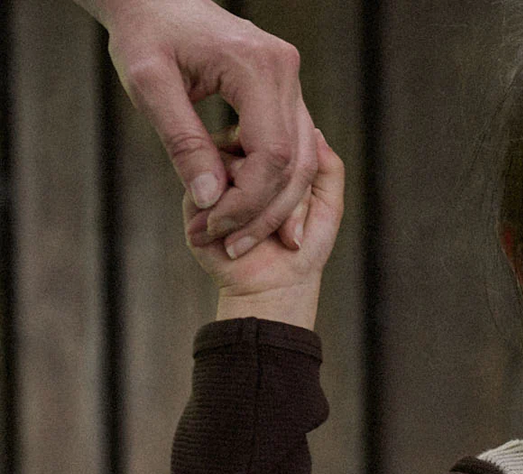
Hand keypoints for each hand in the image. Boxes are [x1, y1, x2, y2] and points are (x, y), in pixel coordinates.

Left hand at [85, 0, 316, 257]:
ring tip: (238, 236)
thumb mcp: (149, 85)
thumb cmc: (145, 34)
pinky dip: (276, 186)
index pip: (272, 154)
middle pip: (294, 164)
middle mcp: (286, 72)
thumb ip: (182, 142)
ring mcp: (292, 82)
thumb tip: (210, 199)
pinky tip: (250, 211)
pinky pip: (294, 151)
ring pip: (302, 163)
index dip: (249, 201)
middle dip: (263, 212)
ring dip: (274, 207)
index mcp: (257, 66)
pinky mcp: (286, 92)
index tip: (215, 226)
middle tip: (228, 243)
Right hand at [184, 129, 342, 329]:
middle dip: (278, 193)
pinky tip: (240, 240)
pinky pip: (210, 186)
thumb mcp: (328, 207)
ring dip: (254, 204)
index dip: (297, 175)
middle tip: (289, 235)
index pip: (277, 140)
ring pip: (230, 162)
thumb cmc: (303, 251)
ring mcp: (214, 180)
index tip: (304, 216)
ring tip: (269, 239)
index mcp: (267, 162)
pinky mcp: (194, 200)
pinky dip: (231, 213)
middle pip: (252, 146)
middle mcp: (238, 165)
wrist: (272, 291)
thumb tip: (317, 133)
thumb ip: (328, 168)